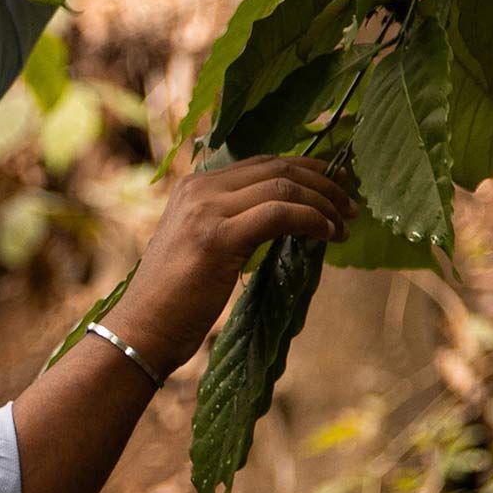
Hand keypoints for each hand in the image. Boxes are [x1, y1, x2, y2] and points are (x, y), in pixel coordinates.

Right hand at [108, 156, 354, 371]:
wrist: (142, 329)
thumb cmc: (173, 299)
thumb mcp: (199, 245)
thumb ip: (230, 222)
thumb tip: (283, 217)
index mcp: (194, 186)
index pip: (262, 162)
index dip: (306, 170)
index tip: (336, 186)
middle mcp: (199, 189)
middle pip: (277, 167)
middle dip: (323, 183)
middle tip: (350, 205)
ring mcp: (206, 210)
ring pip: (283, 186)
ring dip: (323, 204)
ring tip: (344, 225)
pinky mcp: (217, 237)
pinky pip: (279, 214)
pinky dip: (311, 220)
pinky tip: (327, 236)